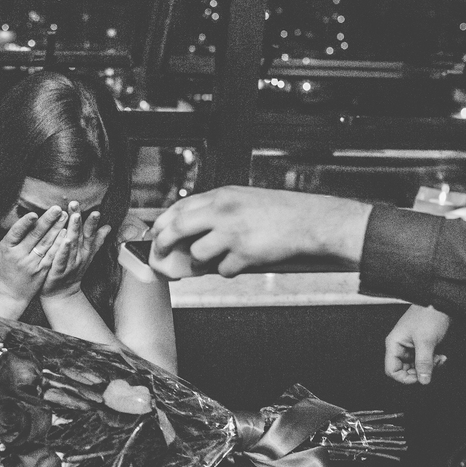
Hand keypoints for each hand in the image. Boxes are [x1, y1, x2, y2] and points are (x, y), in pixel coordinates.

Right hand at [0, 206, 67, 303]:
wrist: (9, 295)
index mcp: (7, 249)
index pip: (16, 233)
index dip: (25, 223)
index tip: (34, 214)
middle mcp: (20, 256)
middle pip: (35, 236)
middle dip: (48, 221)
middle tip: (57, 208)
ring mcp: (33, 264)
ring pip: (47, 243)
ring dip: (57, 228)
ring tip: (65, 216)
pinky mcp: (43, 270)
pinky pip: (53, 255)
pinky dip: (60, 244)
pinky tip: (67, 234)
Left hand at [41, 202, 111, 298]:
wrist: (62, 295)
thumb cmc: (73, 272)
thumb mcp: (88, 256)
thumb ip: (96, 241)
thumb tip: (108, 227)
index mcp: (85, 251)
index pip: (89, 233)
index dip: (92, 223)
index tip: (95, 211)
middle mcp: (80, 256)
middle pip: (80, 235)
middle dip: (79, 220)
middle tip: (76, 204)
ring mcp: (70, 264)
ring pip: (72, 244)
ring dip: (73, 230)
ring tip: (73, 216)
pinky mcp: (59, 271)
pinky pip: (62, 259)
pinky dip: (64, 249)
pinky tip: (64, 239)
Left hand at [149, 186, 371, 276]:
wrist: (309, 221)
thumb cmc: (277, 212)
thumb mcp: (242, 199)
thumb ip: (215, 210)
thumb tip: (186, 228)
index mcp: (221, 195)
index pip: (179, 207)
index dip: (163, 223)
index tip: (156, 234)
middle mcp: (223, 212)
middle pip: (178, 228)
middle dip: (164, 244)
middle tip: (161, 254)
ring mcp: (232, 233)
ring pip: (198, 254)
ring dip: (203, 261)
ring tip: (217, 257)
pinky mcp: (244, 254)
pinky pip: (223, 270)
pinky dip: (229, 270)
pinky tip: (241, 262)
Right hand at [384, 305, 449, 384]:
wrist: (439, 302)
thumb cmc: (428, 315)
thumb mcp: (426, 341)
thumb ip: (424, 362)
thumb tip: (424, 380)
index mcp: (394, 344)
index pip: (392, 370)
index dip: (405, 377)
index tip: (420, 377)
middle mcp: (400, 346)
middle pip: (404, 370)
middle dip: (420, 372)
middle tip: (433, 366)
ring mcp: (410, 346)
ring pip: (416, 366)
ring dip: (429, 367)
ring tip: (439, 359)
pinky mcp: (421, 345)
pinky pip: (423, 360)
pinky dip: (433, 361)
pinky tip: (441, 356)